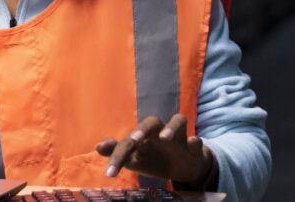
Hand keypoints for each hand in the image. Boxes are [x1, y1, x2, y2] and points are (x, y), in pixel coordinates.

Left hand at [95, 114, 217, 189]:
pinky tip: (192, 142)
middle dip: (143, 129)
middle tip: (135, 140)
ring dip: (171, 127)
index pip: (129, 141)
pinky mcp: (195, 147)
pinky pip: (197, 140)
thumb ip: (118, 152)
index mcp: (144, 136)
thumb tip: (97, 146)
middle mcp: (160, 131)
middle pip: (152, 121)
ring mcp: (179, 137)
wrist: (184, 168)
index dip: (118, 156)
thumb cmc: (155, 160)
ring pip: (178, 120)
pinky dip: (195, 141)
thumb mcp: (136, 160)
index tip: (109, 174)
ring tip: (165, 138)